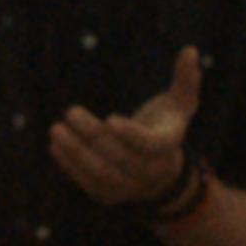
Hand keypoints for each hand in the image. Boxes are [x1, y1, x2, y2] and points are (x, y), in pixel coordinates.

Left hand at [49, 47, 202, 206]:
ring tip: (56, 130)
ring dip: (74, 152)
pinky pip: (85, 181)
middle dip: (92, 135)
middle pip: (118, 156)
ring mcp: (126, 188)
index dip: (130, 134)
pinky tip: (55, 146)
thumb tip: (190, 50)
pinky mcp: (106, 195)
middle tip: (70, 112)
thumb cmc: (165, 128)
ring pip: (99, 171)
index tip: (109, 118)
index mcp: (167, 147)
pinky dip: (68, 165)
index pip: (150, 144)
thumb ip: (186, 79)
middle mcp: (148, 172)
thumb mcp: (181, 104)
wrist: (159, 174)